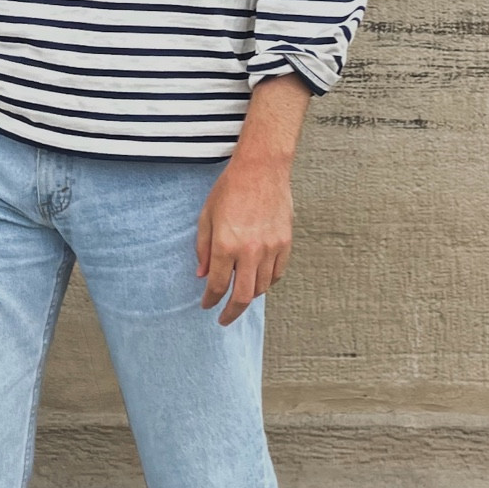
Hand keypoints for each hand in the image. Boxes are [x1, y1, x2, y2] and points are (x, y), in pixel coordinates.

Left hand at [197, 151, 293, 325]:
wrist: (261, 168)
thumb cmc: (230, 189)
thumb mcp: (207, 217)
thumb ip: (203, 249)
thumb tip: (203, 275)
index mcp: (226, 245)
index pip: (218, 285)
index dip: (211, 300)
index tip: (207, 305)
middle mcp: (250, 251)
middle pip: (243, 297)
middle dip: (231, 312)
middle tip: (224, 319)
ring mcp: (271, 248)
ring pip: (262, 287)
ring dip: (250, 295)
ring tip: (240, 294)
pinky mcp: (285, 242)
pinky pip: (278, 273)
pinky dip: (268, 282)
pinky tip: (259, 280)